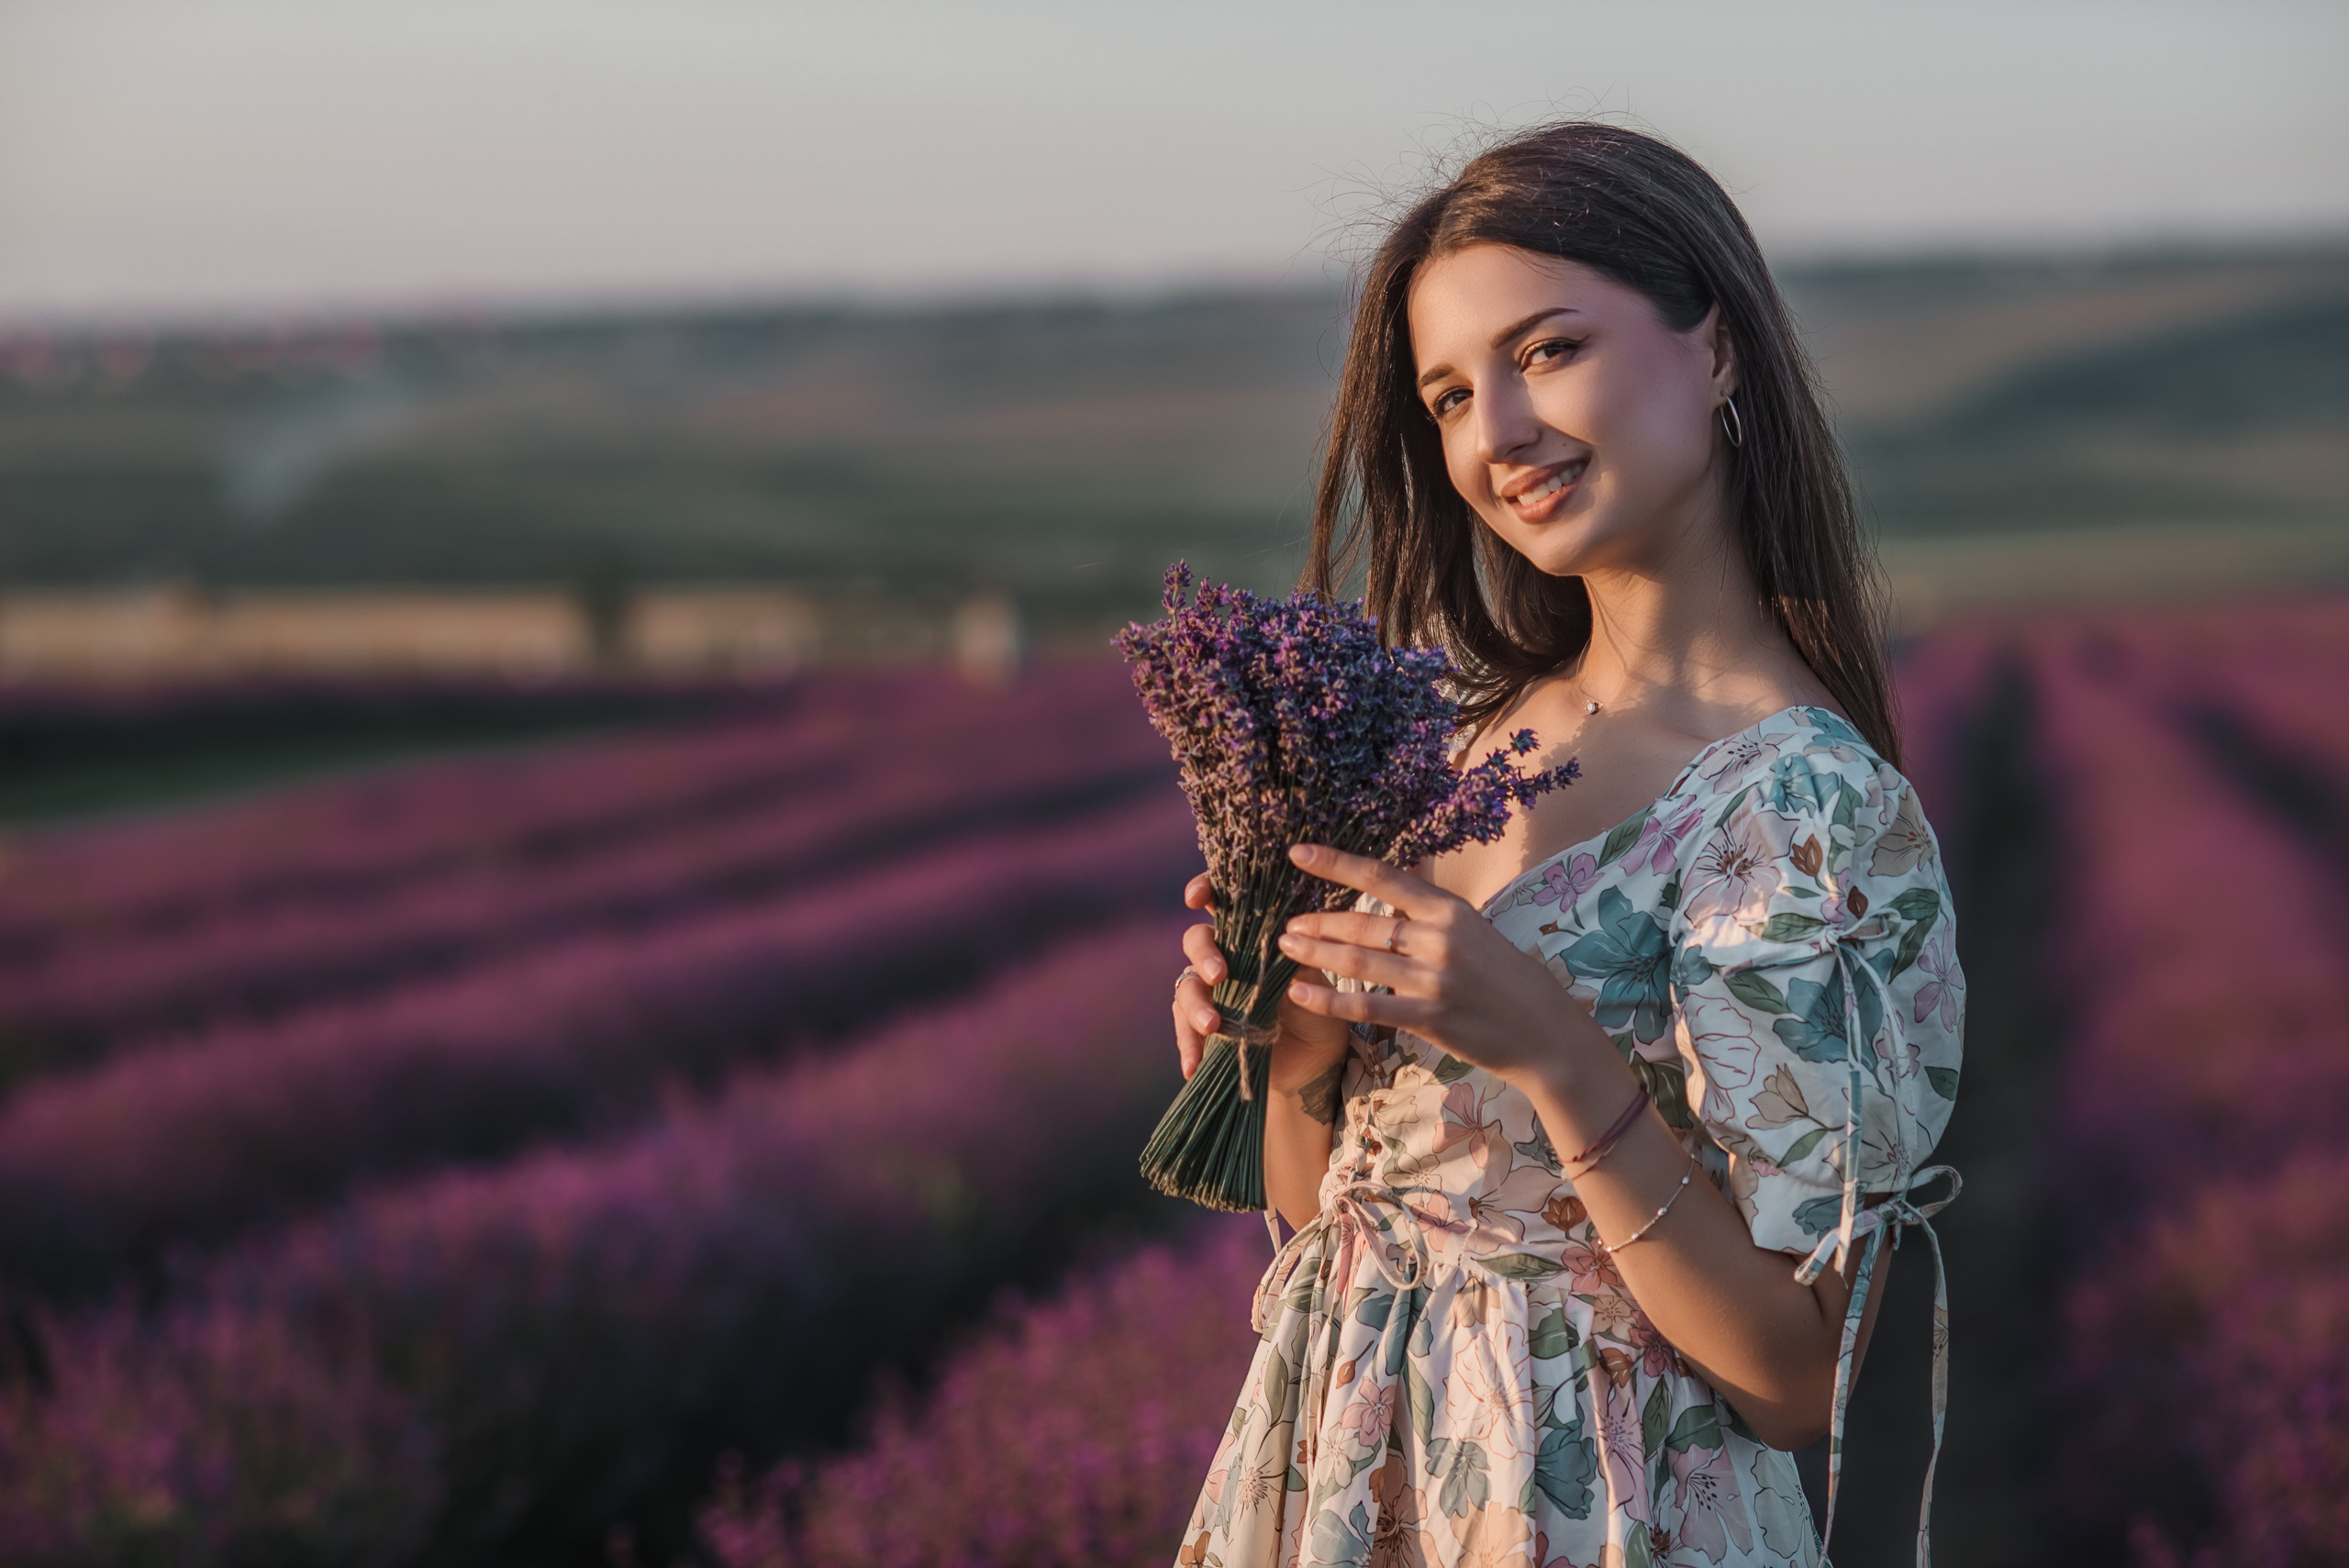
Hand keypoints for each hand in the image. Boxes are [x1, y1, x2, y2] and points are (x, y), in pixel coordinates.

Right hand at [1173, 872, 1352, 1089]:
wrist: (1316, 1065)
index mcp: (1254, 937)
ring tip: (1213, 1026)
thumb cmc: (1319, 1013)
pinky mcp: (1202, 1026)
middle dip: (1203, 954)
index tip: (1196, 897)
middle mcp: (1226, 958)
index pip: (1222, 903)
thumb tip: (1288, 930)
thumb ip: (1297, 954)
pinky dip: (1188, 1045)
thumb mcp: (1315, 980)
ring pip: (1187, 986)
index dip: (1204, 890)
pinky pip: (1184, 1029)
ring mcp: (1211, 993)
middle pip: (1197, 940)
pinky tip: (1192, 1064)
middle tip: (1220, 974)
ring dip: (1195, 1005)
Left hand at [1273, 844, 1615, 1094]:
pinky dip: (1328, 1001)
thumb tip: (1385, 907)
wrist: (1544, 1031)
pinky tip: (1299, 994)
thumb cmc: (1507, 979)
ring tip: (1287, 948)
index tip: (1299, 853)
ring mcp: (1435, 978)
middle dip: (1319, 923)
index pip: (1383, 877)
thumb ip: (1430, 920)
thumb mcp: (1475, 933)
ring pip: (1359, 961)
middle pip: (1365, 924)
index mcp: (1451, 910)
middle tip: (1288, 924)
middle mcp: (1441, 938)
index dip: (1337, 863)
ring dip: (1316, 954)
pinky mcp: (1430, 1016)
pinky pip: (1367, 1007)